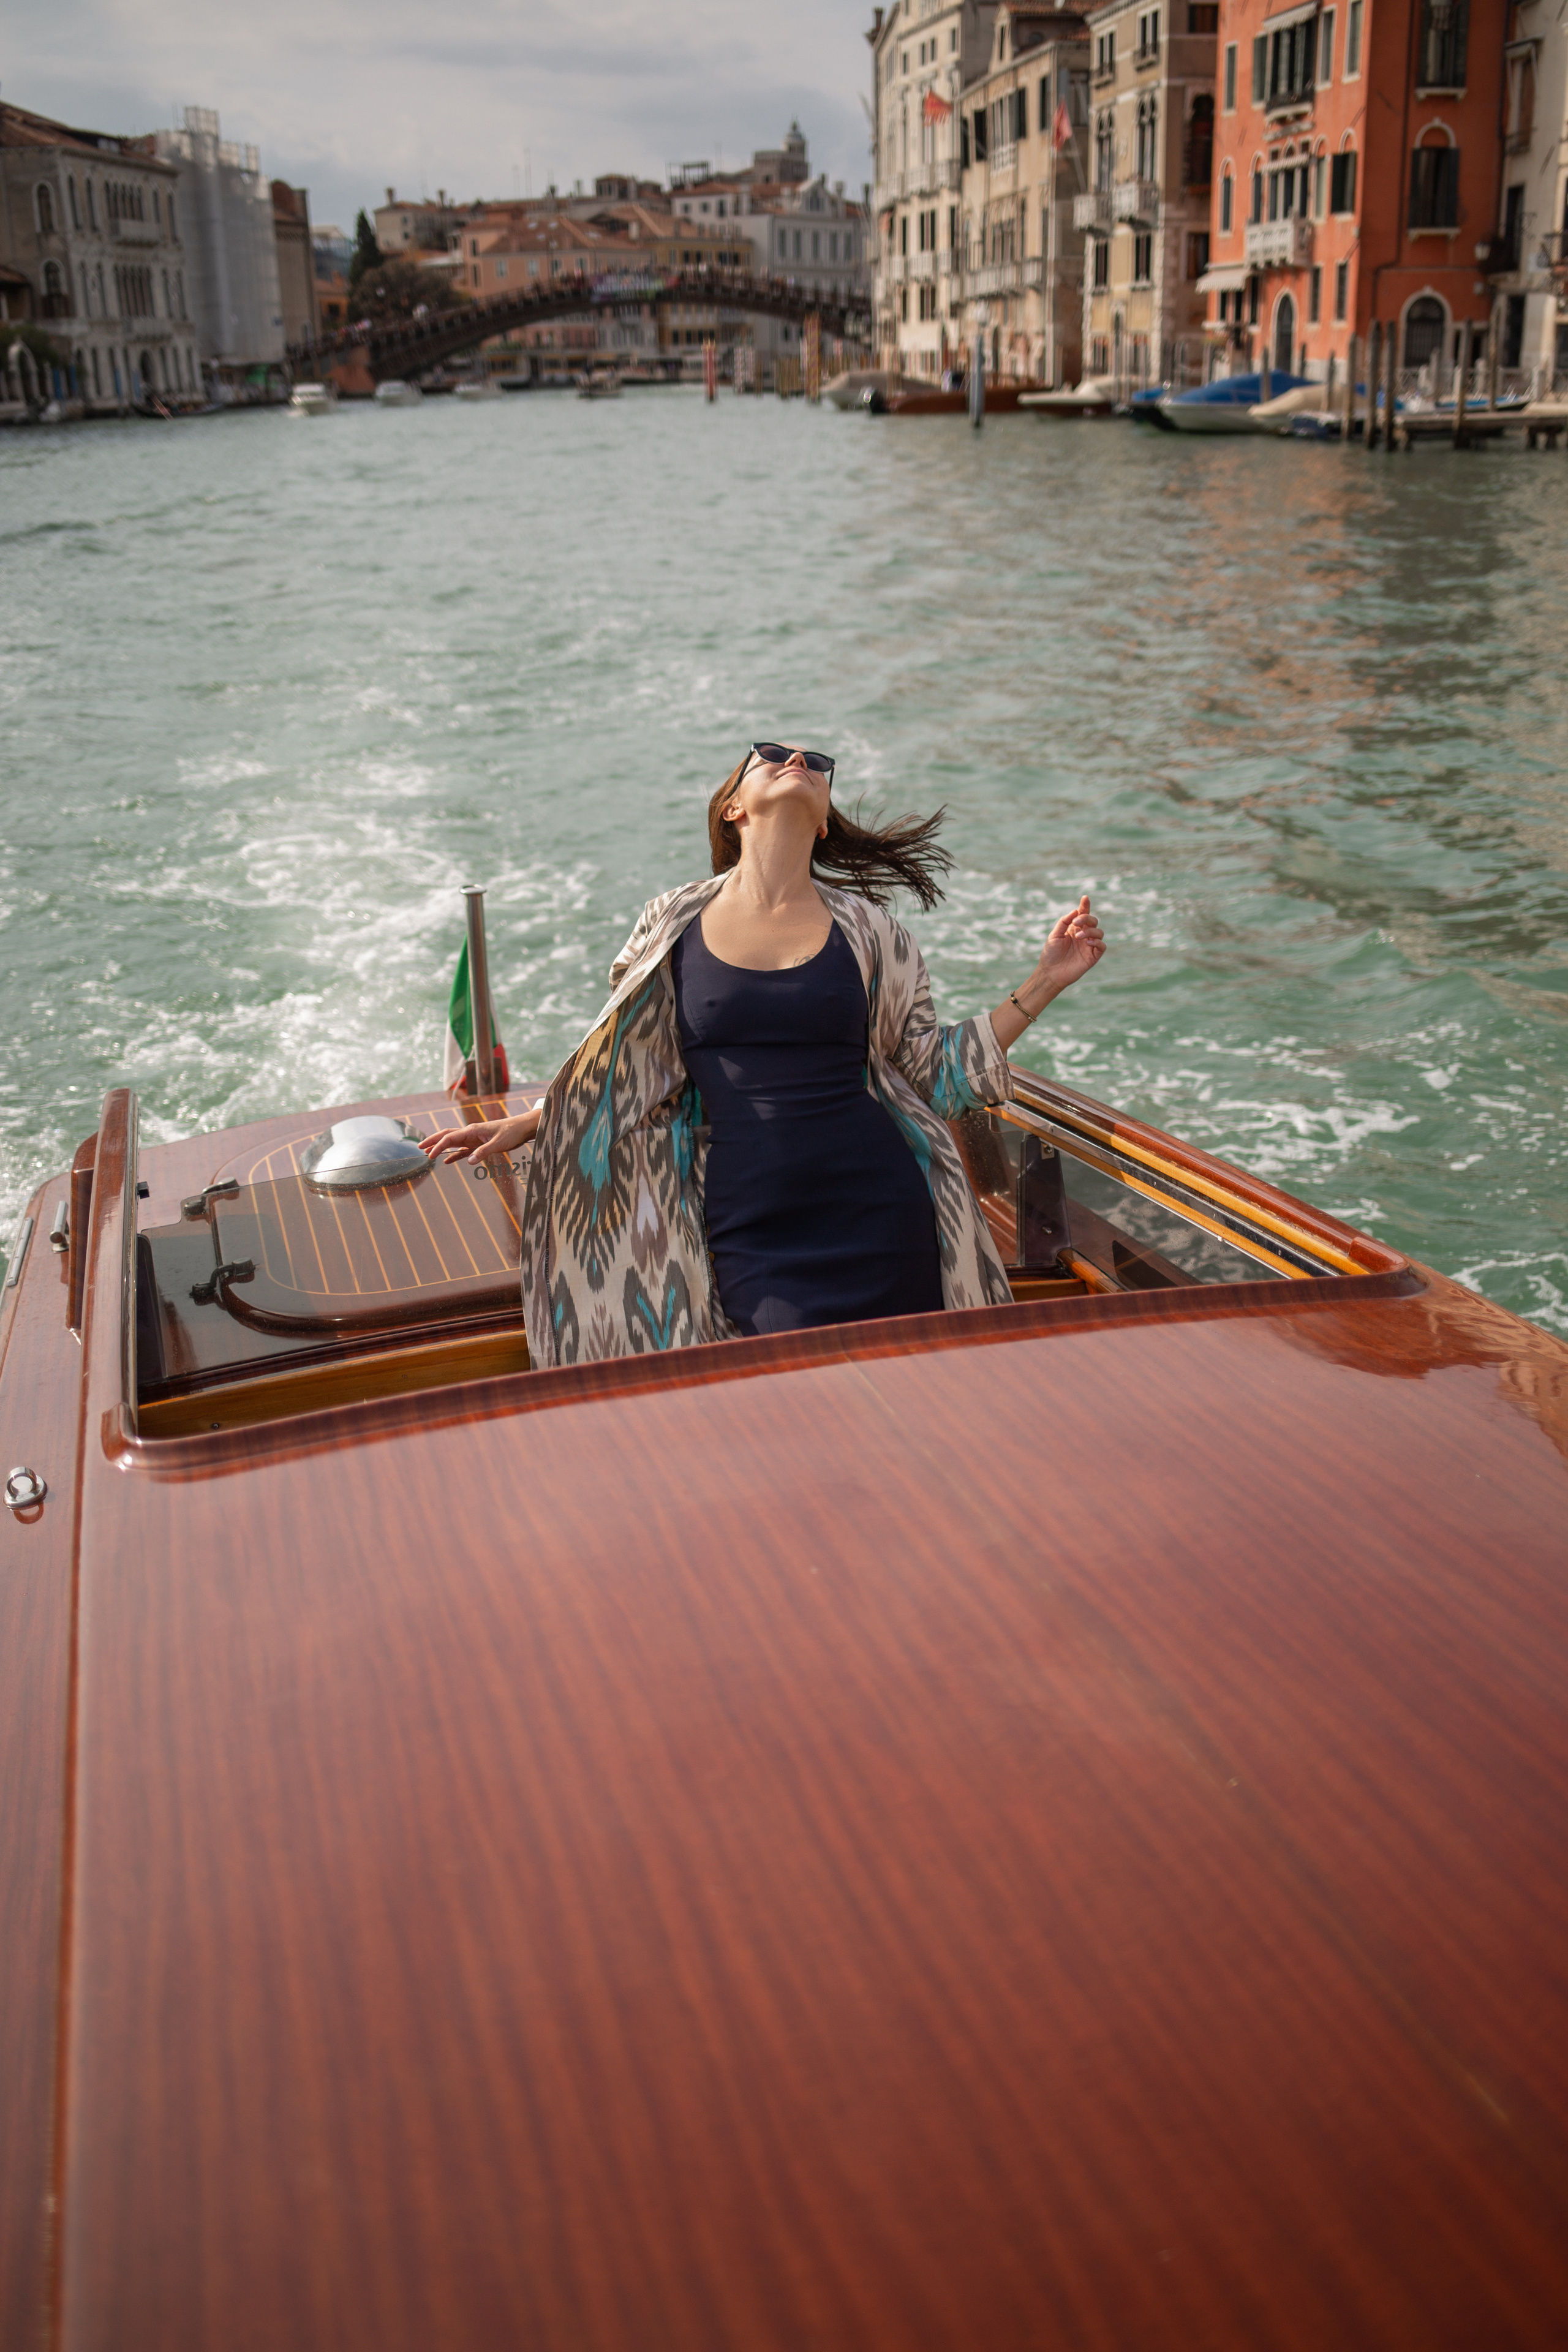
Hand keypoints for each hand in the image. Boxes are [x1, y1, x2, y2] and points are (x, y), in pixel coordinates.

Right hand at [419, 1108, 540, 1165]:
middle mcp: (470, 1133)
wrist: (521, 1128)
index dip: (438, 1146)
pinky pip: (462, 1150)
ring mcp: (473, 1138)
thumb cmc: (511, 1133)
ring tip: (428, 1153)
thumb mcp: (498, 1143)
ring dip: (440, 1147)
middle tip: (419, 1147)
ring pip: (452, 1142)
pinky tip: (447, 1161)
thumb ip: (483, 1152)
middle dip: (432, 1141)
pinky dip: (453, 1155)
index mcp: (472, 1130)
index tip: (430, 1156)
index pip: (450, 1138)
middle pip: (446, 1135)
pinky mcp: (479, 1144)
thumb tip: (469, 1161)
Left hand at [1037, 896, 1104, 996]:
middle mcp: (1083, 935)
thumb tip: (1075, 911)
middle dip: (1086, 918)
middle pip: (1093, 921)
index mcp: (1073, 928)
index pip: (1082, 914)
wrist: (1050, 973)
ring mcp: (1089, 946)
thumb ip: (1064, 922)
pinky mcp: (1093, 956)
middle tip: (1076, 923)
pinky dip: (1097, 942)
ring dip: (1090, 931)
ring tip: (1078, 937)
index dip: (1085, 905)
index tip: (1085, 898)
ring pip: (1099, 932)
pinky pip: (1102, 946)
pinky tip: (1088, 942)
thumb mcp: (1054, 935)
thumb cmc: (1050, 954)